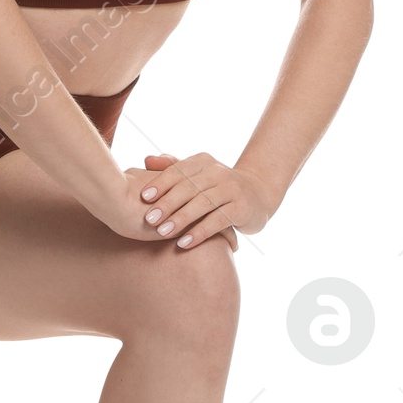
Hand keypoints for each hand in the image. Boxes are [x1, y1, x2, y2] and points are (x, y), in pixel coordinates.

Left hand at [132, 151, 276, 250]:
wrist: (258, 193)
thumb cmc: (218, 186)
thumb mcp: (198, 174)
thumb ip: (173, 168)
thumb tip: (146, 160)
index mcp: (203, 161)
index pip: (179, 170)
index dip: (161, 183)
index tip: (143, 197)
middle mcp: (218, 172)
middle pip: (189, 187)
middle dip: (167, 204)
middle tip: (149, 219)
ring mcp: (232, 189)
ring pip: (203, 203)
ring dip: (181, 218)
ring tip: (162, 233)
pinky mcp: (242, 208)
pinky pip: (219, 220)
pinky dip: (200, 232)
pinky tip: (184, 243)